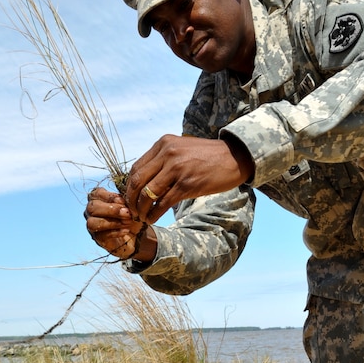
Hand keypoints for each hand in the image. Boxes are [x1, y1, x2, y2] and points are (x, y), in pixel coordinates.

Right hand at [85, 187, 154, 260]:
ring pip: (92, 222)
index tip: (123, 201)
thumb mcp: (130, 205)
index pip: (97, 193)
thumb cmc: (132, 215)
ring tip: (128, 223)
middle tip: (127, 213)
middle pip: (92, 208)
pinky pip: (101, 235)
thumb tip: (121, 200)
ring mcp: (92, 225)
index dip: (109, 197)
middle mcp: (91, 211)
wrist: (137, 234)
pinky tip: (126, 231)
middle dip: (111, 210)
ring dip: (112, 222)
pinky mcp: (97, 238)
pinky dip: (115, 232)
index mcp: (98, 198)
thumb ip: (125, 200)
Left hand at [125, 134, 253, 223]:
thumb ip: (163, 158)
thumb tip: (144, 179)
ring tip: (141, 217)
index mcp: (164, 143)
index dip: (129, 186)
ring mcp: (177, 169)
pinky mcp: (187, 184)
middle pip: (138, 180)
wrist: (234, 157)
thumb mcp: (182, 148)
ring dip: (141, 209)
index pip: (136, 167)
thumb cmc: (208, 156)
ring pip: (148, 193)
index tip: (129, 198)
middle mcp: (168, 153)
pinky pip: (163, 202)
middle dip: (131, 199)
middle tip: (131, 211)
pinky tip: (152, 219)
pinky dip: (154, 213)